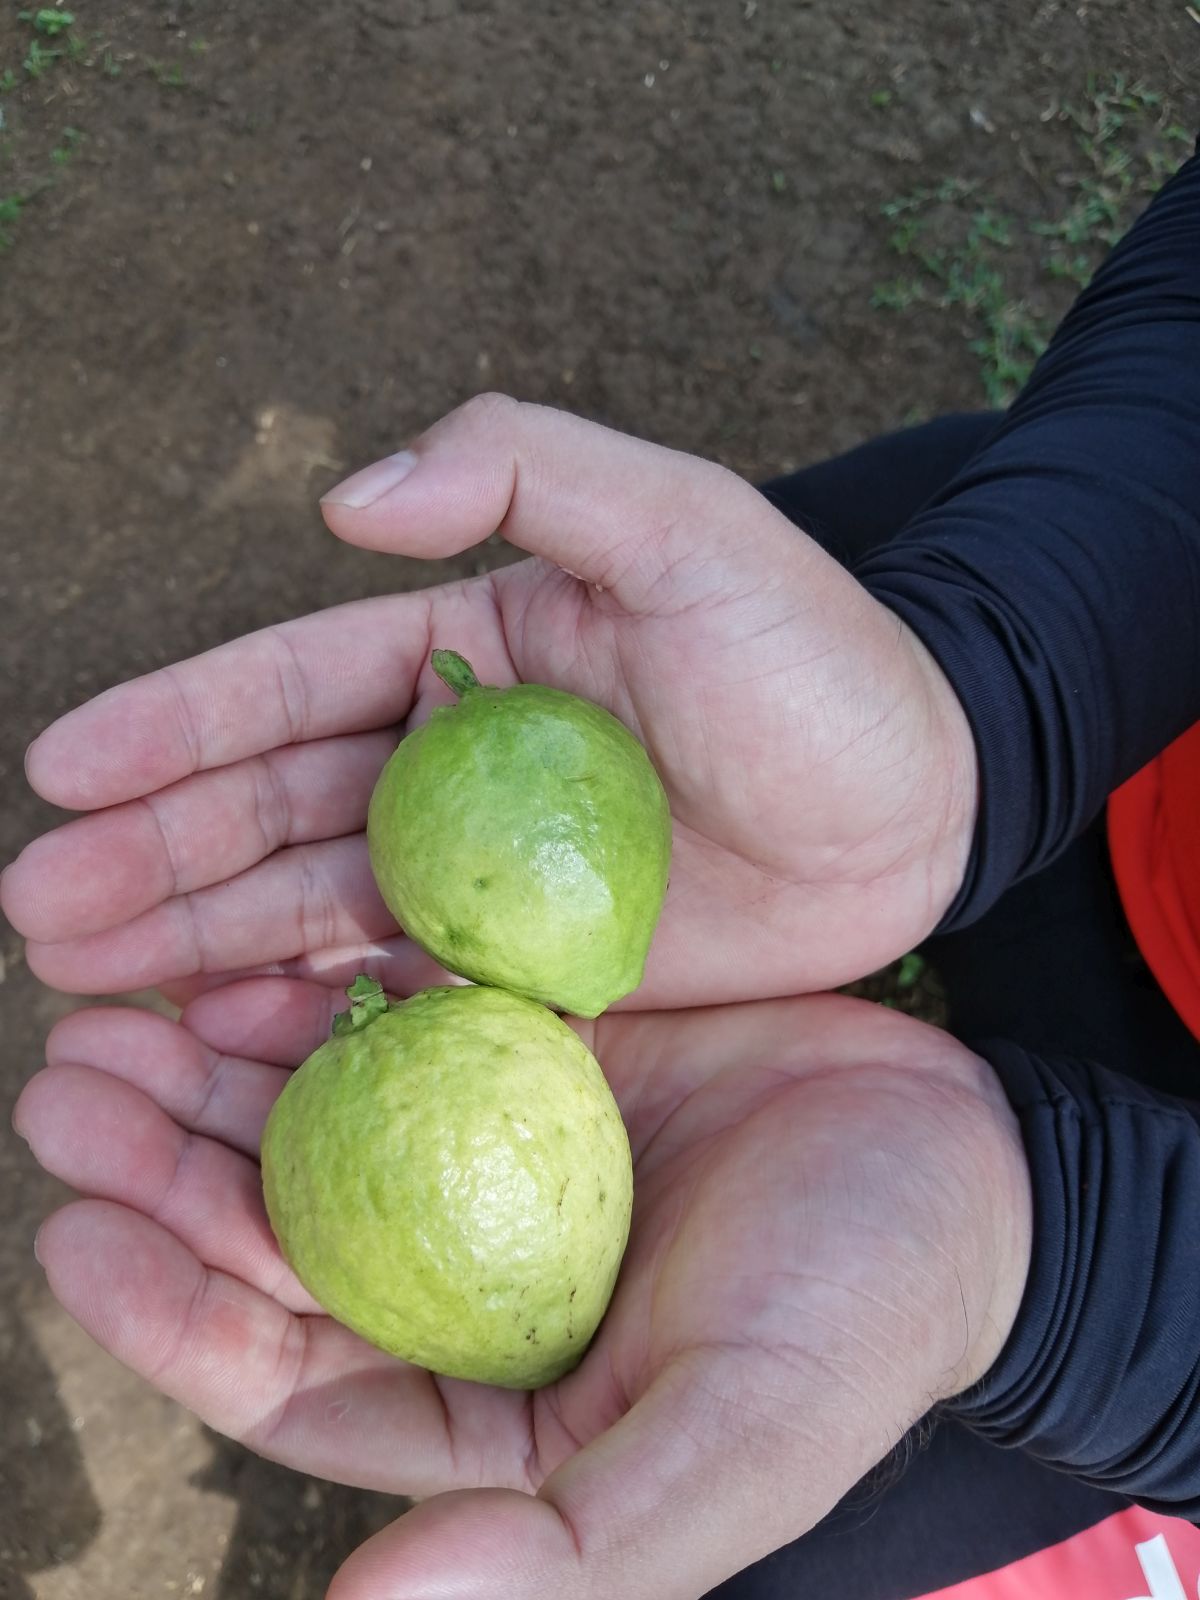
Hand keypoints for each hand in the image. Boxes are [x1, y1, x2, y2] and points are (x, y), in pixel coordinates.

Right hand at [1, 396, 976, 1007]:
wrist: (922, 809)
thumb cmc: (816, 661)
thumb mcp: (686, 525)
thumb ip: (524, 466)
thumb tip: (341, 502)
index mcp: (465, 657)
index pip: (286, 688)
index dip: (171, 727)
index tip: (58, 769)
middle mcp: (451, 769)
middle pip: (270, 812)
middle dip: (150, 856)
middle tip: (36, 909)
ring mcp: (484, 880)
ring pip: (309, 911)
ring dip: (196, 944)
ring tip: (80, 984)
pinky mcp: (532, 973)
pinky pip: (395, 996)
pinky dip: (304, 1020)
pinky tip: (215, 1047)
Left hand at [14, 984, 1029, 1598]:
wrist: (968, 1164)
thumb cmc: (860, 1318)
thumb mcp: (732, 1442)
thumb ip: (568, 1542)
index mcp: (488, 1397)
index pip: (288, 1365)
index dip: (171, 1304)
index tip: (75, 1230)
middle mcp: (470, 1272)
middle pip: (279, 1225)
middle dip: (163, 1161)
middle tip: (68, 1075)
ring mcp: (497, 1151)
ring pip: (322, 1115)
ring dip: (217, 1065)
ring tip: (118, 1001)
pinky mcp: (537, 1050)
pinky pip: (408, 1015)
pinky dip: (330, 987)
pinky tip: (260, 947)